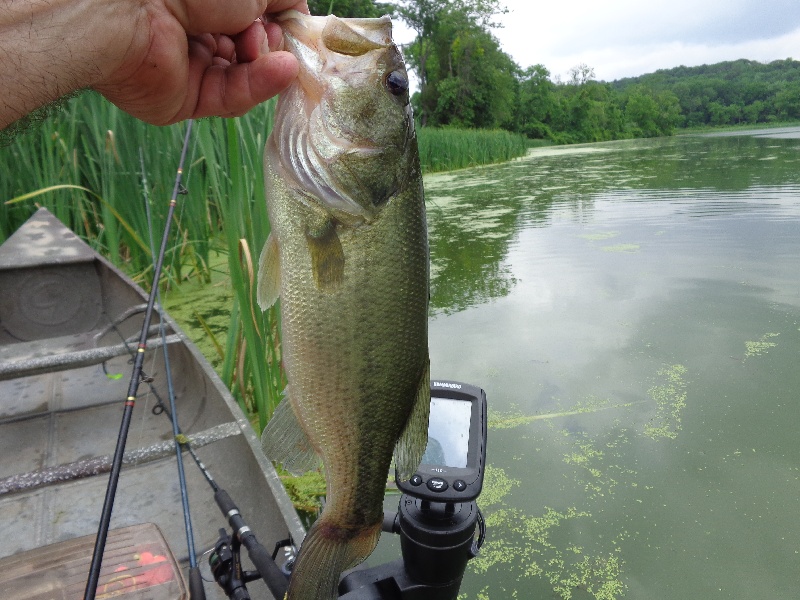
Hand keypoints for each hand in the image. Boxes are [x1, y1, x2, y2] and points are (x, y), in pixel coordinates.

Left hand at [94, 1, 309, 124]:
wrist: (136, 9)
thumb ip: (282, 0)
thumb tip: (299, 15)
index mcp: (206, 3)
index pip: (253, 20)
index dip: (278, 25)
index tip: (298, 27)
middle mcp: (197, 32)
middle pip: (252, 51)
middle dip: (271, 43)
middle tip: (271, 34)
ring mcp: (192, 68)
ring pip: (246, 77)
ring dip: (268, 65)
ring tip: (278, 53)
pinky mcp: (188, 99)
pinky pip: (231, 96)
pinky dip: (260, 85)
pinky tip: (280, 71)